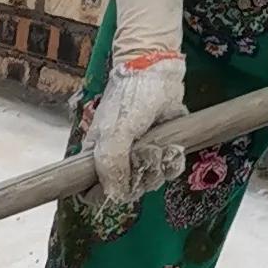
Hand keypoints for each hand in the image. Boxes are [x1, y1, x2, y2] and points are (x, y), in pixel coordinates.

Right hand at [86, 49, 188, 207]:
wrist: (158, 72)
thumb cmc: (129, 98)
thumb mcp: (113, 133)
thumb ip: (110, 165)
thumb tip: (114, 196)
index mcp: (97, 157)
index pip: (94, 193)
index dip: (108, 194)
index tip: (122, 183)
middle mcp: (119, 160)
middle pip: (128, 191)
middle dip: (140, 177)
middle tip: (145, 155)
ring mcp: (142, 156)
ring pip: (150, 182)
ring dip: (158, 167)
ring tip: (159, 146)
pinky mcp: (163, 149)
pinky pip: (168, 170)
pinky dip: (173, 163)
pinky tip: (172, 149)